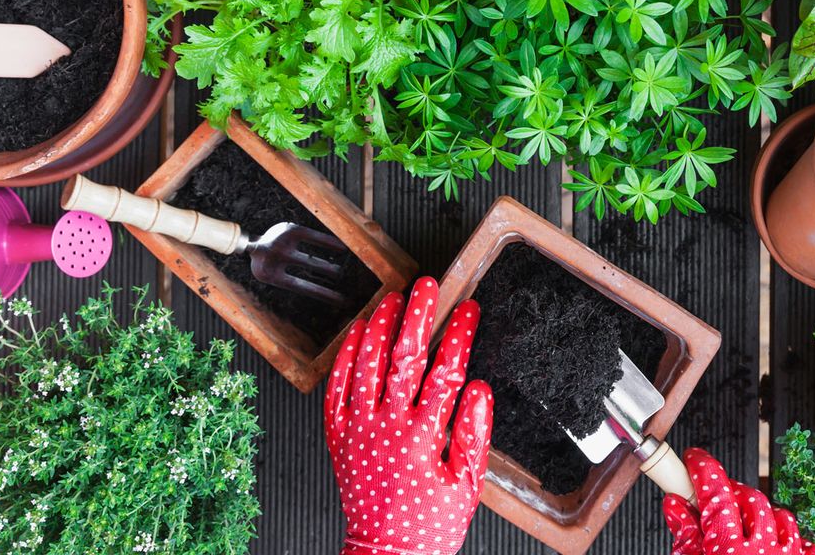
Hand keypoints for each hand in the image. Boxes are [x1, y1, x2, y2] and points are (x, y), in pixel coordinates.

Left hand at [324, 277, 492, 554]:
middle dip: (416, 316)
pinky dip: (345, 357)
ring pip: (366, 365)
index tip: (468, 310)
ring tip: (391, 299)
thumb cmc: (430, 524)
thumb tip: (478, 388)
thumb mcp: (467, 485)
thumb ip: (473, 433)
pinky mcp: (338, 436)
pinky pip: (336, 388)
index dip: (458, 335)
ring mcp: (358, 429)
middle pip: (402, 358)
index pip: (445, 371)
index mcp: (423, 436)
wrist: (387, 554)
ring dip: (379, 327)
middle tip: (425, 286)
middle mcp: (387, 426)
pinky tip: (356, 333)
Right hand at [663, 448, 814, 554]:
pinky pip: (804, 542)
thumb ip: (684, 534)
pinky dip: (789, 538)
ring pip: (780, 516)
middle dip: (731, 493)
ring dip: (761, 514)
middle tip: (715, 500)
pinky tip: (773, 544)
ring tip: (745, 527)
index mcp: (727, 549)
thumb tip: (675, 504)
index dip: (702, 468)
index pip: (715, 492)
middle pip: (750, 498)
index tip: (694, 458)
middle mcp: (762, 551)